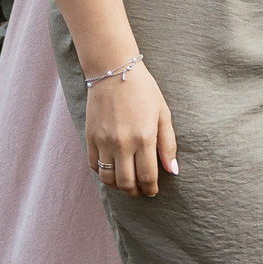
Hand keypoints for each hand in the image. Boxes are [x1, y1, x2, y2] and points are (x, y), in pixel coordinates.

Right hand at [84, 63, 178, 197]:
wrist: (114, 71)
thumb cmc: (144, 90)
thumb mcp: (163, 113)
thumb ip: (168, 144)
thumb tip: (172, 170)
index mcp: (144, 137)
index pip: (147, 176)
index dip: (151, 189)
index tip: (153, 191)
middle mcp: (122, 143)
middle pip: (126, 183)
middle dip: (135, 192)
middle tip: (141, 191)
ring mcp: (103, 141)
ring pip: (108, 179)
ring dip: (118, 186)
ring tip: (127, 183)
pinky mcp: (89, 137)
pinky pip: (93, 166)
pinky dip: (103, 173)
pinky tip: (112, 169)